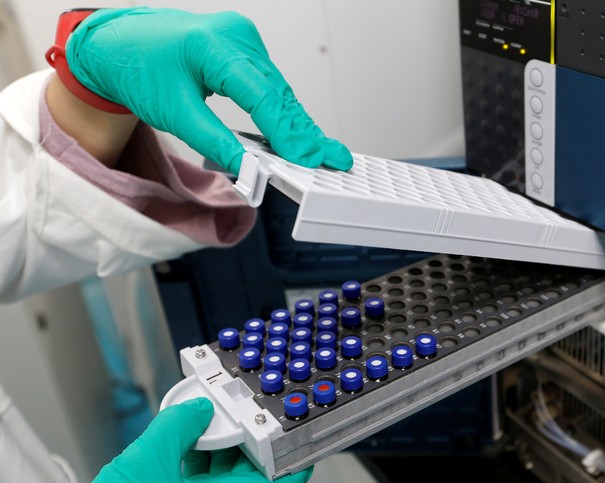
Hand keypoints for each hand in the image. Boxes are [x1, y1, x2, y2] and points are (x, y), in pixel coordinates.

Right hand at [56, 397, 311, 482]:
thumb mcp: (146, 462)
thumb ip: (178, 427)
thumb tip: (198, 409)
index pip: (281, 482)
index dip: (296, 455)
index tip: (303, 432)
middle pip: (249, 471)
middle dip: (246, 436)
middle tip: (240, 408)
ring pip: (224, 477)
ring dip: (218, 445)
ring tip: (205, 417)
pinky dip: (197, 460)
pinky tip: (182, 440)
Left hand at [66, 8, 352, 174]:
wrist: (119, 45)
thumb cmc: (138, 69)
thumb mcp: (174, 114)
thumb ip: (215, 142)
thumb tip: (248, 169)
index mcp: (213, 45)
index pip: (261, 95)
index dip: (287, 131)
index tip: (307, 156)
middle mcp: (235, 36)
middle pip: (278, 92)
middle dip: (304, 131)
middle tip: (331, 158)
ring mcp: (243, 38)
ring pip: (279, 88)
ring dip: (297, 123)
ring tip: (320, 151)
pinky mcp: (244, 47)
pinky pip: (271, 82)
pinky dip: (282, 109)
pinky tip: (296, 130)